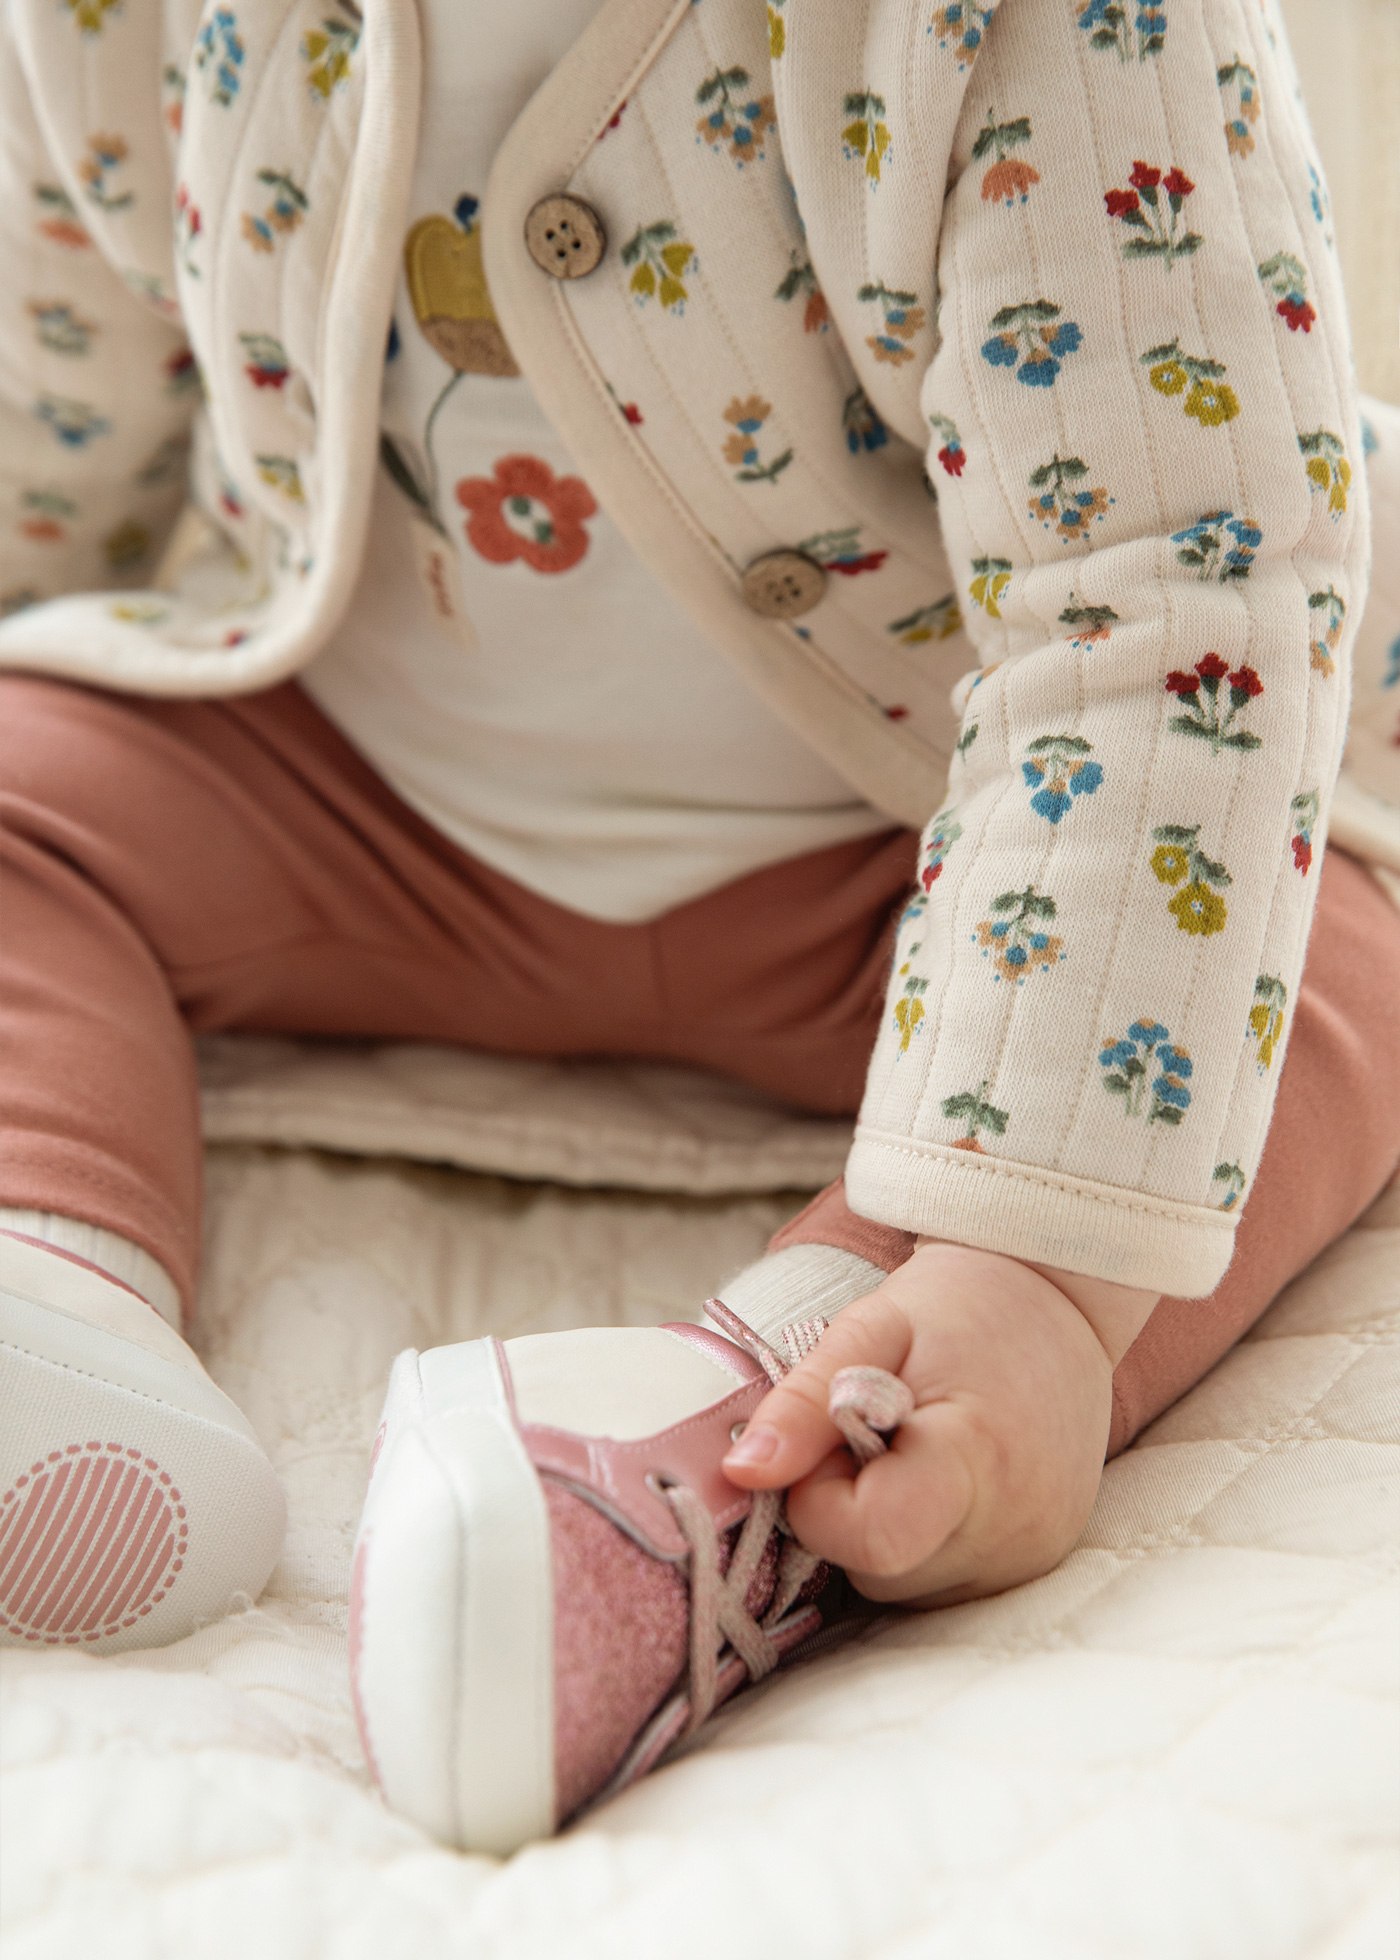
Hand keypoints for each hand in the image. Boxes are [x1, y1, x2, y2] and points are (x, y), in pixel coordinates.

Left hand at [721, 1241, 1158, 1606]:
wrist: (1059, 1299)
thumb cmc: (959, 1306)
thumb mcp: (869, 1329)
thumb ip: (803, 1405)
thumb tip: (741, 1474)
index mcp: (977, 1459)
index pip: (871, 1538)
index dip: (824, 1501)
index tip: (835, 1443)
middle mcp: (1014, 1529)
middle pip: (878, 1570)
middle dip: (847, 1514)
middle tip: (875, 1436)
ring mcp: (1031, 1555)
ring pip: (903, 1585)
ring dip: (881, 1531)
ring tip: (911, 1451)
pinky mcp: (1037, 1563)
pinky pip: (941, 1580)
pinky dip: (920, 1539)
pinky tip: (938, 1479)